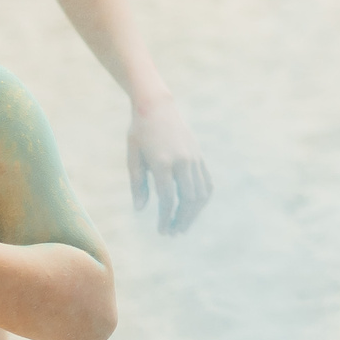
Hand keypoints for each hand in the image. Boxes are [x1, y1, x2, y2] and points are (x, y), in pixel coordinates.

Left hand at [129, 96, 211, 233]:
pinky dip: (202, 199)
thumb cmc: (140, 132)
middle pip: (188, 199)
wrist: (157, 106)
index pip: (168, 198)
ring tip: (182, 225)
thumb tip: (141, 209)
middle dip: (182, 220)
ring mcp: (194, 158)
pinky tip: (193, 209)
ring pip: (201, 194)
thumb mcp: (133, 156)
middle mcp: (182, 161)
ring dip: (193, 213)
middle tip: (173, 233)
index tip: (162, 231)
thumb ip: (137, 184)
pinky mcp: (199, 156)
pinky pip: (206, 183)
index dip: (166, 218)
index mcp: (162, 162)